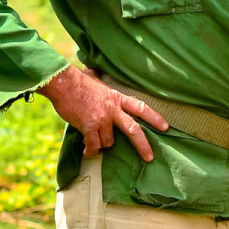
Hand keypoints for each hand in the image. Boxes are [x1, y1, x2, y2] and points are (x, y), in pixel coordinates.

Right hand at [37, 66, 167, 159]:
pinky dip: (90, 150)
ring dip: (101, 143)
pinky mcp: (89, 127)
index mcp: (117, 98)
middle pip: (133, 130)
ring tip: (93, 140)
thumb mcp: (96, 81)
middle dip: (143, 146)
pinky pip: (94, 145)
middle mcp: (113, 110)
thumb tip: (94, 70)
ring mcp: (102, 119)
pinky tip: (87, 150)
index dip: (154, 118)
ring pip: (108, 141)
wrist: (63, 84)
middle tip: (149, 158)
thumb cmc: (77, 82)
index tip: (165, 127)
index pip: (140, 108)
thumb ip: (102, 86)